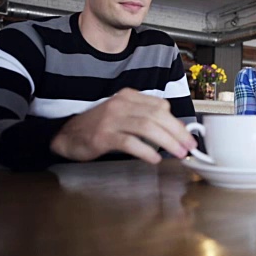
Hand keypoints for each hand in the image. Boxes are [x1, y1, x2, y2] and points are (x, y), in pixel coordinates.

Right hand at [50, 88, 196, 163]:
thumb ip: (144, 118)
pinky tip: (155, 158)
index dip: (176, 121)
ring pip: (147, 126)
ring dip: (167, 141)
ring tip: (178, 153)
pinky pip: (129, 142)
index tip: (187, 135)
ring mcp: (111, 119)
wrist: (66, 135)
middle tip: (189, 146)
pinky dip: (145, 150)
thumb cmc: (98, 127)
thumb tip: (173, 130)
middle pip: (157, 115)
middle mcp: (121, 104)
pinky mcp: (103, 136)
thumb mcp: (123, 115)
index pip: (160, 105)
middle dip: (177, 131)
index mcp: (128, 97)